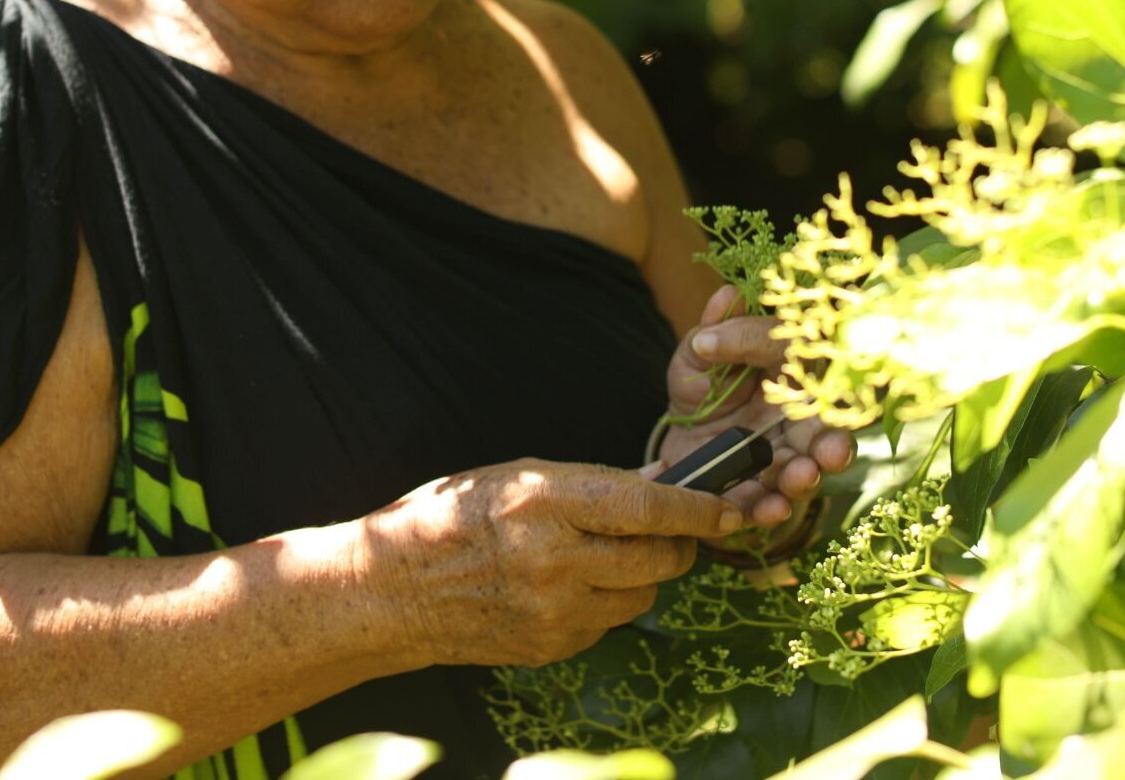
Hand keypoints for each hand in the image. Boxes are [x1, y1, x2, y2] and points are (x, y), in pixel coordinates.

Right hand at [358, 458, 740, 668]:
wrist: (394, 591)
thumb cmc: (453, 516)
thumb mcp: (519, 476)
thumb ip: (591, 482)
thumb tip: (660, 484)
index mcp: (545, 503)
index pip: (647, 508)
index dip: (699, 509)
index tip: (730, 507)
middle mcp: (555, 561)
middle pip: (657, 557)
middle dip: (681, 541)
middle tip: (680, 528)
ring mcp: (554, 612)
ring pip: (643, 595)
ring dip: (646, 573)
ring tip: (615, 552)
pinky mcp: (552, 648)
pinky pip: (609, 622)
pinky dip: (610, 600)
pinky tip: (579, 581)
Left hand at [655, 285, 854, 529]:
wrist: (677, 432)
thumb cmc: (703, 382)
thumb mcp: (697, 354)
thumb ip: (714, 329)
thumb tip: (727, 295)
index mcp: (790, 373)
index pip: (797, 358)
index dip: (785, 360)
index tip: (786, 366)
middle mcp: (797, 416)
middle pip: (825, 430)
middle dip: (833, 443)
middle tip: (830, 451)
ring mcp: (784, 457)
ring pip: (806, 470)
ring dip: (806, 477)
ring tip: (801, 477)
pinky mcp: (760, 492)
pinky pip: (772, 504)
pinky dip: (773, 509)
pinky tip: (770, 508)